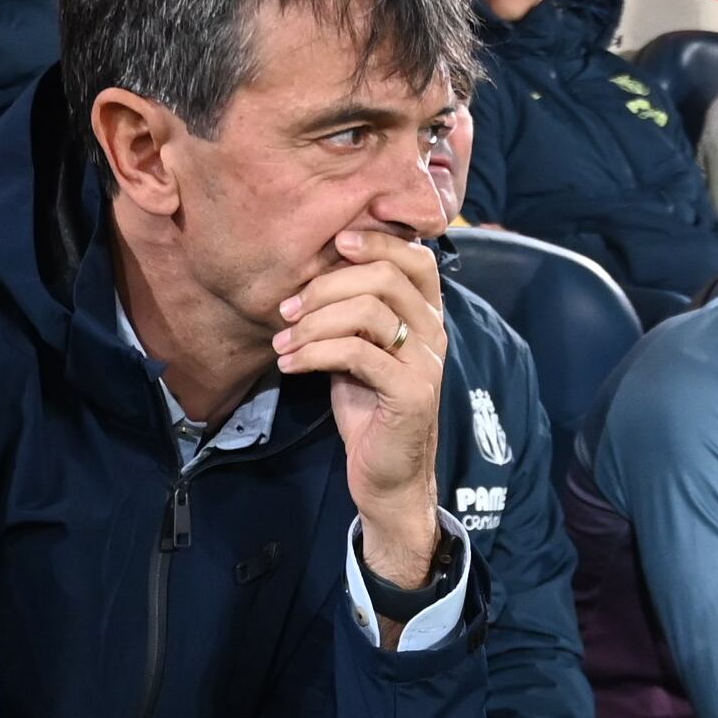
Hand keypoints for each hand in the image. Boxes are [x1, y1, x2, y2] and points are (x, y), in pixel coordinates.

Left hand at [276, 229, 451, 586]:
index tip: (334, 242)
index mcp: (426, 315)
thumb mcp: (358, 349)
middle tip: (288, 308)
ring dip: (314, 322)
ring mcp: (426, 363)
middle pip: (385, 277)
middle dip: (326, 285)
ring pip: (369, 311)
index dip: (377, 241)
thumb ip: (350, 311)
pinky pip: (357, 353)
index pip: (416, 257)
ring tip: (283, 342)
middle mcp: (434, 333)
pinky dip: (314, 353)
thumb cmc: (368, 408)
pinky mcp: (411, 392)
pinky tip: (291, 364)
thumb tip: (314, 269)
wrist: (387, 476)